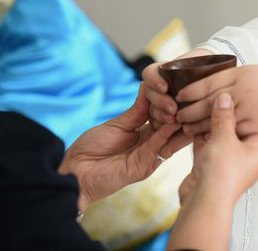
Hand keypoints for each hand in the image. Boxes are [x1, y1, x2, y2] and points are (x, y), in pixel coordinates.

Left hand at [59, 84, 190, 211]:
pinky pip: (159, 146)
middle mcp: (150, 145)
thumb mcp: (118, 124)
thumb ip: (138, 111)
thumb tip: (150, 88)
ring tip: (181, 104)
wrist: (76, 170)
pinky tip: (172, 118)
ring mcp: (149, 157)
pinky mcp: (144, 166)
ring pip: (170, 136)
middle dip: (176, 109)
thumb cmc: (92, 148)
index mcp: (144, 134)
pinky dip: (167, 132)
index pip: (164, 116)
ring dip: (176, 120)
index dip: (168, 102)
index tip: (172, 87)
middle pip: (172, 125)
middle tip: (181, 96)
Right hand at [142, 48, 211, 129]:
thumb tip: (195, 72)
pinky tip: (170, 131)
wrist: (220, 89)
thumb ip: (197, 68)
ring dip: (160, 116)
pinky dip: (161, 128)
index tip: (165, 87)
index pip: (150, 73)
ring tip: (175, 121)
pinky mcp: (166, 120)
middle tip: (173, 109)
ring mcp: (162, 104)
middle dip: (160, 101)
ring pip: (151, 110)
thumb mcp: (206, 67)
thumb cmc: (213, 73)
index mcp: (165, 72)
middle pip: (149, 93)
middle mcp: (160, 88)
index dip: (154, 80)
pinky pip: (156, 125)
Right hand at [168, 93, 257, 250]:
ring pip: (218, 138)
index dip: (242, 108)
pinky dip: (198, 136)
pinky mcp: (209, 168)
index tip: (232, 94)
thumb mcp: (224, 137)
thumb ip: (224, 116)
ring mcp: (226, 164)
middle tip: (212, 98)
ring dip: (207, 125)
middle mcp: (244, 158)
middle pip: (234, 130)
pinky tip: (190, 122)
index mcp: (257, 152)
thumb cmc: (221, 172)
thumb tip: (225, 97)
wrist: (203, 202)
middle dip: (222, 115)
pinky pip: (205, 147)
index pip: (253, 123)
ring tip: (197, 107)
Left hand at [175, 64, 257, 136]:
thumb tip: (221, 87)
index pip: (207, 81)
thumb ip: (238, 81)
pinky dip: (219, 136)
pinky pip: (234, 131)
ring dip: (200, 125)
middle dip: (189, 109)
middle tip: (176, 116)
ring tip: (186, 129)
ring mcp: (250, 106)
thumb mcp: (257, 74)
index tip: (178, 96)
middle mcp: (242, 89)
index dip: (190, 90)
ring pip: (217, 118)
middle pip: (208, 101)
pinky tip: (210, 141)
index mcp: (241, 73)